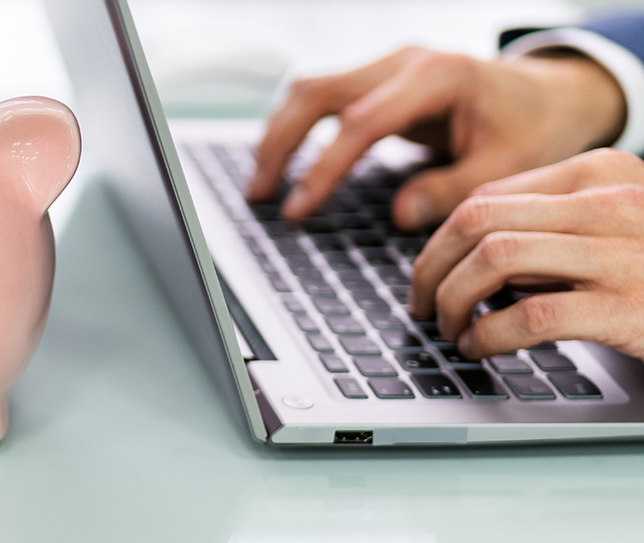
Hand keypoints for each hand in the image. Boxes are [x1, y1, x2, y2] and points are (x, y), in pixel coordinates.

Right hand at [247, 46, 625, 229]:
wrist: (549, 95)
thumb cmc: (533, 130)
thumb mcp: (507, 168)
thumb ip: (452, 190)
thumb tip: (399, 213)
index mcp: (438, 76)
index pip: (361, 122)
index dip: (323, 168)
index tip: (298, 208)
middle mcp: (404, 61)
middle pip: (318, 91)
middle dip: (281, 144)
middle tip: (260, 194)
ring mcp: (387, 66)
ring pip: (310, 88)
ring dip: (279, 134)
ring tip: (261, 184)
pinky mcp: (379, 80)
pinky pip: (322, 97)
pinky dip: (296, 129)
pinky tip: (283, 162)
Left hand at [409, 149, 643, 358]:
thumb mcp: (611, 226)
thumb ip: (546, 228)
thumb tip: (464, 257)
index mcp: (597, 172)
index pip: (488, 197)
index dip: (442, 240)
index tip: (429, 272)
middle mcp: (607, 202)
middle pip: (479, 220)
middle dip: (432, 267)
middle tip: (421, 303)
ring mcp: (618, 252)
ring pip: (495, 257)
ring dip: (454, 299)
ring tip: (449, 327)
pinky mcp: (624, 307)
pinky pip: (531, 315)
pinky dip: (489, 334)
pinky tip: (479, 347)